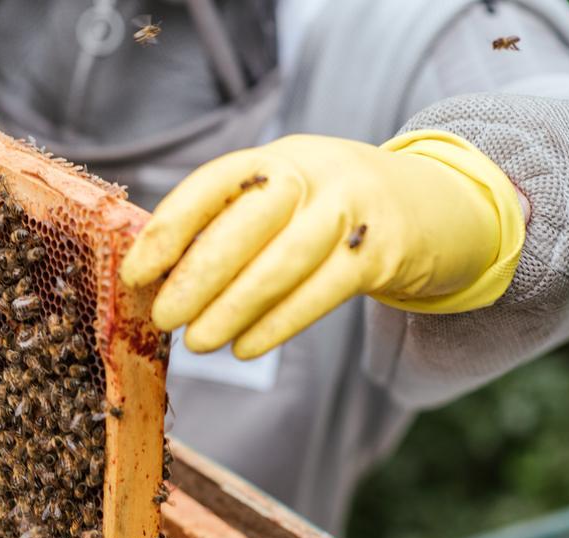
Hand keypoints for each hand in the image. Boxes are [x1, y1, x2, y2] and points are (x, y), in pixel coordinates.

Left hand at [119, 131, 524, 358]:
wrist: (432, 206)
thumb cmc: (327, 211)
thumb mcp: (283, 198)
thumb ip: (230, 225)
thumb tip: (157, 278)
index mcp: (276, 158)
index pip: (213, 185)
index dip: (169, 229)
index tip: (136, 272)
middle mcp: (314, 172)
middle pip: (249, 221)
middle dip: (199, 274)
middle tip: (165, 317)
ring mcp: (353, 208)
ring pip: (285, 261)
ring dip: (234, 306)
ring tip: (198, 341)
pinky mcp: (382, 250)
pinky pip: (323, 290)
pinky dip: (279, 322)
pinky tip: (245, 347)